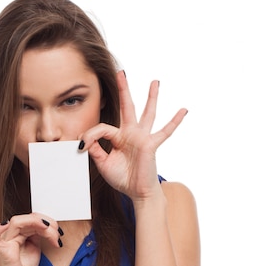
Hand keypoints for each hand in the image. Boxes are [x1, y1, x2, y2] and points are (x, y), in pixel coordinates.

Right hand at [0, 213, 61, 265]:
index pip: (31, 219)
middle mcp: (8, 235)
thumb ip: (37, 235)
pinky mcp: (2, 250)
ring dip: (39, 224)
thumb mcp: (34, 248)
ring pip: (17, 221)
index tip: (59, 232)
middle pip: (27, 218)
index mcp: (16, 234)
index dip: (47, 222)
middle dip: (47, 224)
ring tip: (52, 236)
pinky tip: (13, 229)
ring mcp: (4, 242)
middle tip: (58, 234)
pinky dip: (0, 228)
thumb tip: (47, 225)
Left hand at [79, 71, 186, 201]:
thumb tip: (84, 140)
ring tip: (155, 82)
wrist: (138, 193)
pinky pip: (165, 131)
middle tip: (121, 72)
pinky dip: (175, 121)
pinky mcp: (151, 144)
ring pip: (148, 113)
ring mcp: (142, 138)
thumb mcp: (103, 164)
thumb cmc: (123, 178)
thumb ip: (95, 150)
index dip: (90, 135)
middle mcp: (131, 134)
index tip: (82, 145)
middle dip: (124, 89)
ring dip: (151, 97)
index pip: (103, 128)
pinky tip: (184, 110)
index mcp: (118, 138)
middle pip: (127, 107)